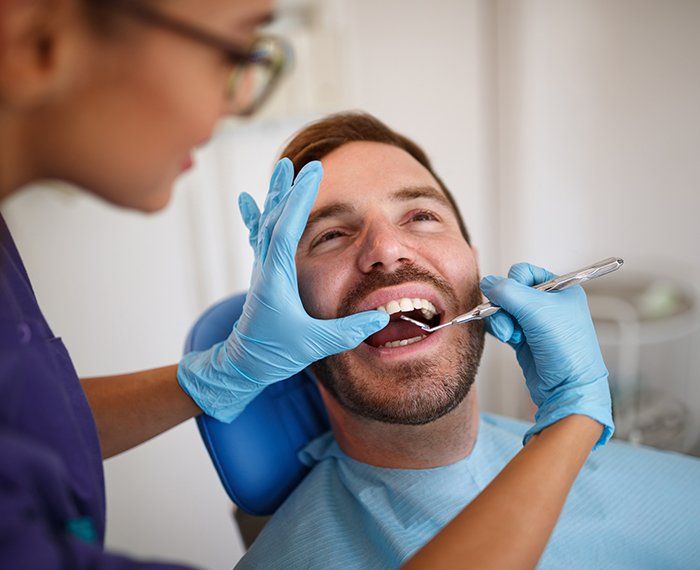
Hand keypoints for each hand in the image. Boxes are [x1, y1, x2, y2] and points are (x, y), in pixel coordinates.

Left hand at [178, 159, 388, 421]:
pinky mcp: (263, 275)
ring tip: (282, 170)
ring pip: (267, 224)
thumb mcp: (315, 345)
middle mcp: (265, 268)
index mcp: (276, 278)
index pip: (286, 229)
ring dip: (277, 196)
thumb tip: (381, 317)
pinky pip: (259, 237)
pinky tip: (248, 201)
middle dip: (289, 189)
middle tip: (302, 164)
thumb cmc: (275, 354)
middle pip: (275, 218)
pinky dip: (257, 216)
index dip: (300, 200)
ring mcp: (262, 270)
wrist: (243, 364)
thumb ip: (349, 331)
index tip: (311, 173)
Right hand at [480, 262, 613, 447]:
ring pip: (503, 309)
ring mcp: (535, 322)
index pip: (525, 272)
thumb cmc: (565, 348)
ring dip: (502, 321)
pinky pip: (502, 325)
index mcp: (560, 289)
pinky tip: (509, 340)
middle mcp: (548, 303)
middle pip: (510, 292)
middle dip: (505, 307)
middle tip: (512, 322)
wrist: (568, 388)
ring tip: (512, 336)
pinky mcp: (525, 338)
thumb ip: (508, 292)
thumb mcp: (536, 311)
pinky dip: (501, 331)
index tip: (515, 299)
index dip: (514, 283)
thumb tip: (487, 282)